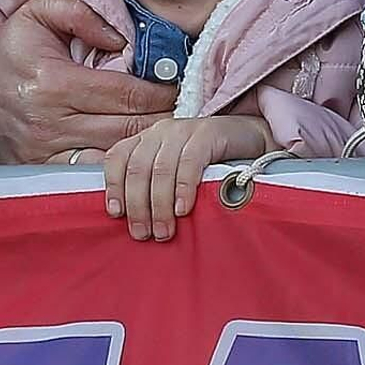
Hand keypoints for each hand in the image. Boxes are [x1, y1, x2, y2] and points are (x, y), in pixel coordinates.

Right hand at [0, 0, 174, 164]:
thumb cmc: (11, 48)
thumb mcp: (39, 12)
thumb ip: (81, 12)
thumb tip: (120, 36)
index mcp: (55, 83)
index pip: (127, 95)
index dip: (163, 95)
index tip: (183, 90)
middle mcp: (51, 123)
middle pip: (128, 130)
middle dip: (166, 124)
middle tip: (193, 116)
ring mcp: (44, 152)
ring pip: (115, 157)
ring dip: (148, 150)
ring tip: (174, 139)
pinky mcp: (40, 170)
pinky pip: (90, 175)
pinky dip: (119, 170)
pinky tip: (140, 159)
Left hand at [103, 113, 269, 239]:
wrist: (251, 137)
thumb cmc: (208, 163)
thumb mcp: (174, 170)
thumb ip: (151, 185)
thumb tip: (127, 217)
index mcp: (146, 139)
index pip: (118, 158)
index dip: (113, 185)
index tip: (116, 214)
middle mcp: (160, 131)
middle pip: (137, 168)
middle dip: (137, 205)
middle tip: (142, 234)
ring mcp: (183, 130)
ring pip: (160, 168)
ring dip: (159, 204)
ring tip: (163, 231)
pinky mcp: (207, 133)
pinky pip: (189, 162)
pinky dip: (183, 188)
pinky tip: (182, 209)